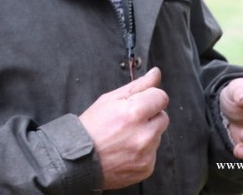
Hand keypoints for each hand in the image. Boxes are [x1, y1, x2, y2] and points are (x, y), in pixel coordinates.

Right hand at [79, 67, 168, 189]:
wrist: (79, 159)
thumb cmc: (93, 126)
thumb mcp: (111, 98)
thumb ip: (138, 85)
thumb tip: (155, 73)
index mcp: (135, 112)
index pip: (161, 97)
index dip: (150, 97)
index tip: (140, 102)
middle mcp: (144, 134)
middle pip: (163, 116)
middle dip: (150, 115)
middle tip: (129, 119)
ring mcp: (146, 153)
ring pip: (158, 135)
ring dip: (147, 133)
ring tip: (125, 135)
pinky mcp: (147, 168)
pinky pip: (153, 153)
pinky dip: (143, 150)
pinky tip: (126, 149)